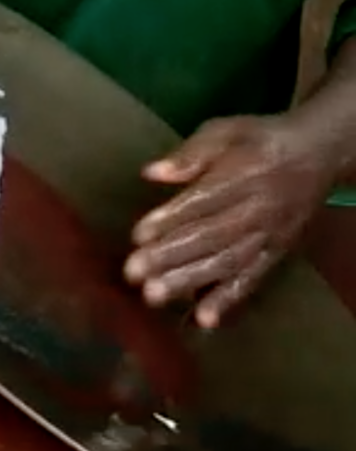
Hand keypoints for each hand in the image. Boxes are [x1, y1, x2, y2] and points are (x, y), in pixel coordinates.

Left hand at [128, 114, 334, 328]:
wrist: (317, 156)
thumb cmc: (259, 141)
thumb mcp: (226, 131)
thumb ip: (191, 153)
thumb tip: (151, 172)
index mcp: (241, 177)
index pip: (202, 202)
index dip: (170, 220)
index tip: (138, 235)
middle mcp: (256, 211)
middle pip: (211, 237)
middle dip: (170, 257)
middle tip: (133, 273)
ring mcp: (268, 236)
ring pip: (227, 263)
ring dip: (190, 281)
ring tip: (154, 295)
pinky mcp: (276, 254)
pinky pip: (252, 280)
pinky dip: (229, 300)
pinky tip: (203, 319)